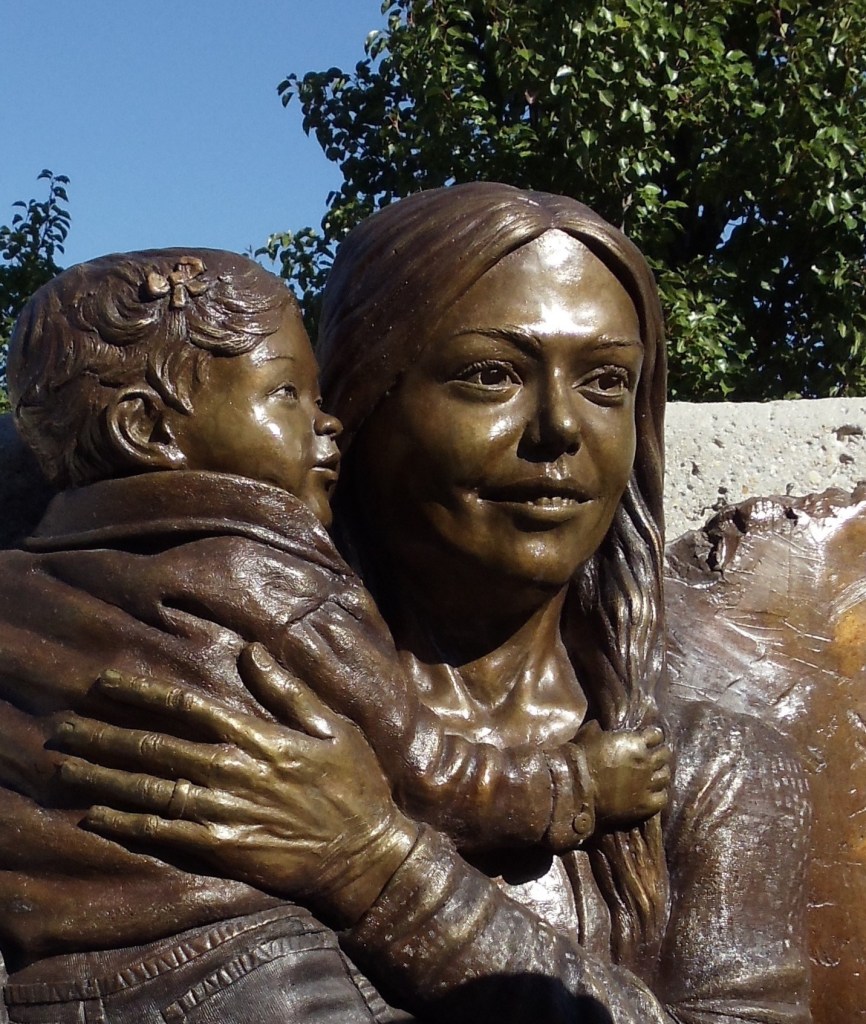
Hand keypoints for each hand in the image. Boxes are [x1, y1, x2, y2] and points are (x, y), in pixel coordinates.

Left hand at [52, 644, 418, 924]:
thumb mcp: (333, 727)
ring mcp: (223, 811)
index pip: (186, 705)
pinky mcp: (221, 847)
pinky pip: (163, 833)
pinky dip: (126, 822)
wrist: (364, 855)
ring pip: (149, 788)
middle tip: (63, 727)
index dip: (142, 692)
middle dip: (105, 734)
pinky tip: (95, 815)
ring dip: (103, 776)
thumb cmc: (353, 785)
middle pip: (155, 746)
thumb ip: (287, 690)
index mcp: (257, 737)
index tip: (105, 683)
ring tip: (65, 766)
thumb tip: (251, 651)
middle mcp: (232, 771)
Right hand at [578, 722, 670, 827]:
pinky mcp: (645, 804)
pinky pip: (662, 797)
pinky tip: (651, 794)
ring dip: (660, 774)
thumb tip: (598, 725)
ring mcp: (647, 783)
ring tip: (653, 776)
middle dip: (659, 754)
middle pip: (665, 754)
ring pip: (665, 776)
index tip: (647, 740)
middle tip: (652, 758)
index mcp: (634, 742)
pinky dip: (658, 794)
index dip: (652, 737)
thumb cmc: (580, 759)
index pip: (656, 735)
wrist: (577, 788)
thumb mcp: (589, 735)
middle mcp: (645, 761)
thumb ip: (599, 729)